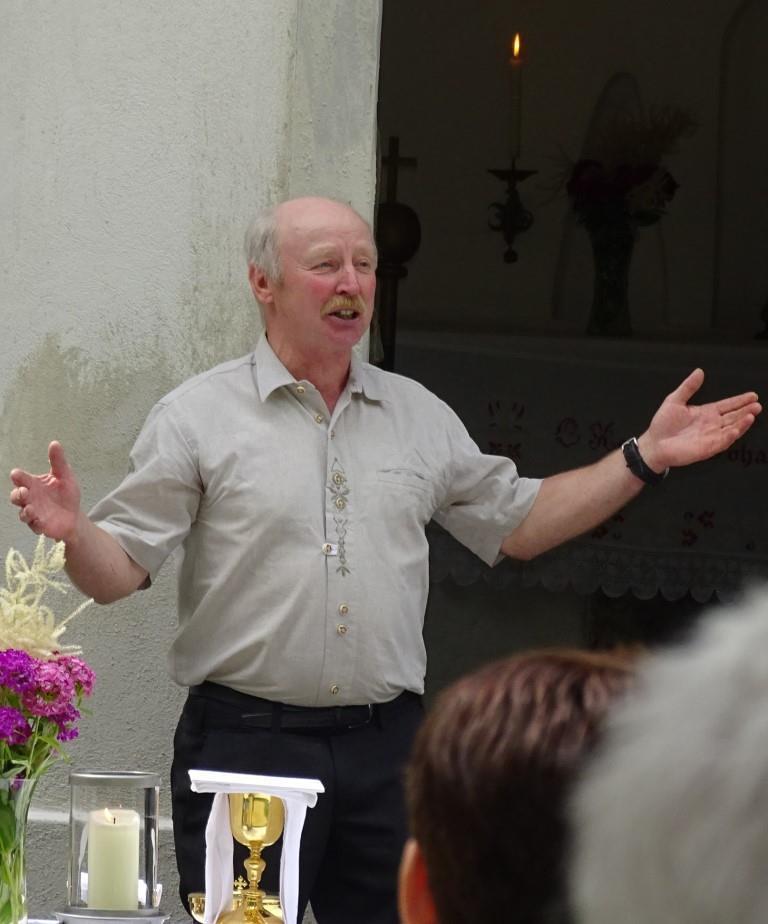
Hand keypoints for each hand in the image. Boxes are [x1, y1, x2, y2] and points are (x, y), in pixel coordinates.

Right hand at [9, 441, 81, 540]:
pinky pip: (33, 525)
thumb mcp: (65, 476)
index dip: (18, 477)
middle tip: (23, 492)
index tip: (17, 475)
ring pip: (22, 513)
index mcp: (34, 484)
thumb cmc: (66, 494)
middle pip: (16, 496)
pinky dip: (34, 523)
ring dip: (24, 511)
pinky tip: (38, 520)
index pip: (21, 479)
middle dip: (17, 495)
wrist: (75, 515)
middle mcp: (30, 498)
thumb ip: (58, 462)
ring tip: (30, 508)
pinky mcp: (39, 525)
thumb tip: (55, 443)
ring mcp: (33, 512)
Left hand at [638, 369, 761, 470]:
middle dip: (746, 411)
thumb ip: (688, 387)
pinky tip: (737, 428)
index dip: (740, 401)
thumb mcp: (674, 400)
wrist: (654, 443)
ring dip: (742, 422)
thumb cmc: (663, 425)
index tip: (753, 395)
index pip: (727, 405)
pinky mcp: (707, 448)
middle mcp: (711, 425)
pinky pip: (722, 441)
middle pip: (733, 416)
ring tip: (752, 414)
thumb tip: (699, 372)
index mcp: (706, 413)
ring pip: (732, 428)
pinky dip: (731, 435)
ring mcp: (710, 436)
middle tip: (757, 405)